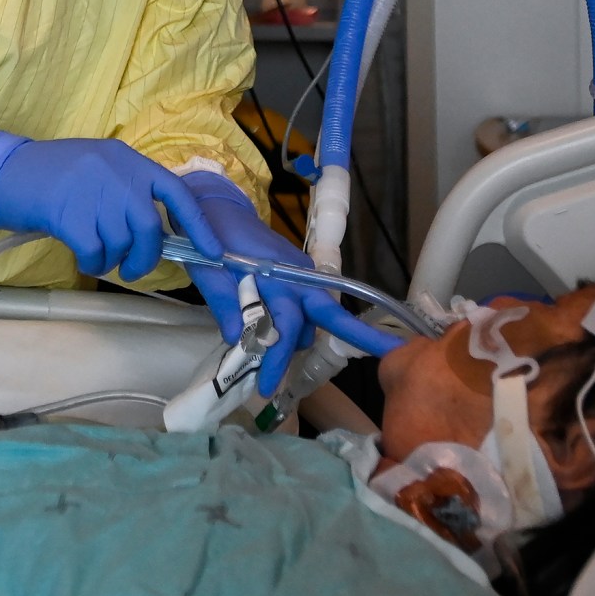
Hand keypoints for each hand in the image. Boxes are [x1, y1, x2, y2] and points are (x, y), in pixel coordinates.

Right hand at [0, 138, 223, 281]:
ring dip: (112, 260)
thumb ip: (126, 192)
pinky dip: (92, 262)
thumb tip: (158, 234)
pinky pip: (95, 251)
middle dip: (146, 256)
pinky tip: (81, 256)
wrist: (2, 173)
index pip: (175, 191)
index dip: (198, 224)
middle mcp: (115, 171)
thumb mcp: (96, 171)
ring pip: (122, 242)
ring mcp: (92, 190)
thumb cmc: (50, 178)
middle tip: (132, 268)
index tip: (213, 251)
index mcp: (127, 159)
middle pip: (149, 226)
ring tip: (95, 256)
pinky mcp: (69, 213)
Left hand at [183, 173, 403, 395]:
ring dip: (301, 339)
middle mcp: (296, 273)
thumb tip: (239, 340)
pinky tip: (282, 340)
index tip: (265, 387)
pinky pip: (307, 305)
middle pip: (328, 313)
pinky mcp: (297, 272)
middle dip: (357, 334)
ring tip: (275, 361)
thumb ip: (224, 303)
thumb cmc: (209, 240)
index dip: (277, 358)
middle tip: (385, 352)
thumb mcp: (208, 273)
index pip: (285, 325)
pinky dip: (301, 324)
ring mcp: (300, 271)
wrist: (217, 208)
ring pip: (313, 317)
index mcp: (275, 273)